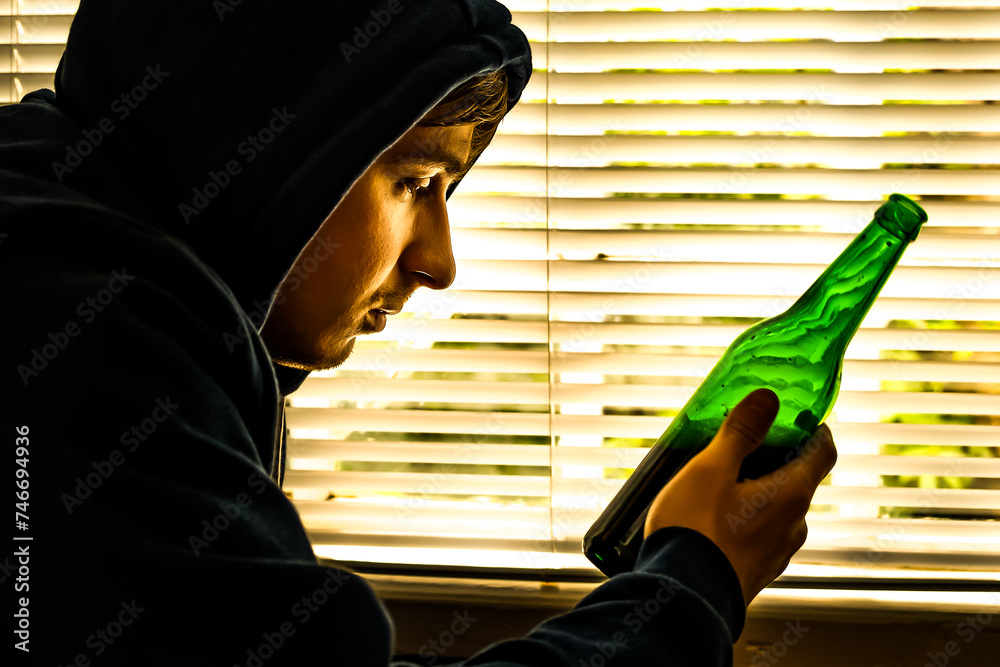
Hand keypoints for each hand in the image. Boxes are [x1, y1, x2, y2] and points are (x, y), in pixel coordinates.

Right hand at [643, 388, 836, 605]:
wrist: (681, 599)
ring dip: (756, 491)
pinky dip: (745, 518)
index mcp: (792, 494)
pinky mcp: (755, 572)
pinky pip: (759, 534)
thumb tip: (767, 399)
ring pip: (777, 509)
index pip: (823, 451)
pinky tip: (712, 518)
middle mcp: (794, 525)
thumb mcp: (711, 469)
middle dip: (774, 458)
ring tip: (718, 483)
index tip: (793, 416)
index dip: (813, 428)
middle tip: (740, 444)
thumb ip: (741, 432)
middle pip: (797, 479)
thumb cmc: (696, 531)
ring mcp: (777, 553)